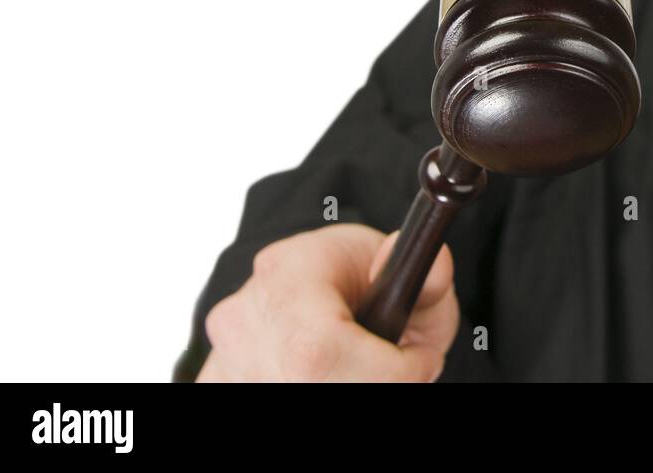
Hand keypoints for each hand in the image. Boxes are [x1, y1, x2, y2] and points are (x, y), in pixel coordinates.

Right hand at [197, 223, 458, 381]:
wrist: (319, 281)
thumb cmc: (362, 277)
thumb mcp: (407, 268)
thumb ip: (430, 278)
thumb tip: (434, 262)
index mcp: (288, 272)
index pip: (320, 348)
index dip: (381, 370)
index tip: (415, 363)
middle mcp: (244, 315)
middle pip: (306, 382)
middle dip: (367, 383)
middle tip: (392, 371)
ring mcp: (224, 354)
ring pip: (294, 388)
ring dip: (339, 383)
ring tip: (358, 365)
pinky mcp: (217, 378)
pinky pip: (269, 390)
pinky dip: (311, 385)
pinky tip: (329, 373)